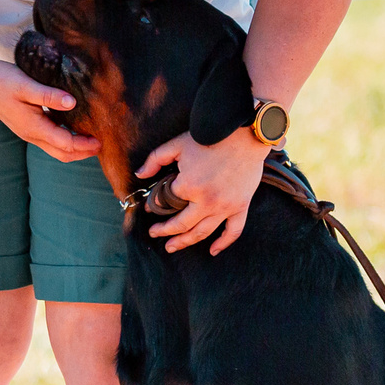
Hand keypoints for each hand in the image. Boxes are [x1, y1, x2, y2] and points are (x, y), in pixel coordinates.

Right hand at [0, 55, 96, 161]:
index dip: (85, 144)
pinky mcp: (26, 126)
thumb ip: (50, 96)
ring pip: (55, 149)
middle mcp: (30, 134)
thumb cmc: (2, 80)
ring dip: (74, 148)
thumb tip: (73, 103)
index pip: (65, 143)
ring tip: (91, 140)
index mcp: (33, 127)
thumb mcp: (27, 85)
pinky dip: (64, 140)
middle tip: (101, 146)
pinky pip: (49, 140)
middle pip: (61, 154)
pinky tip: (73, 128)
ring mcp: (27, 132)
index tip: (101, 140)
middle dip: (82, 153)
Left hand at [135, 127, 270, 253]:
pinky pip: (233, 231)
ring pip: (202, 232)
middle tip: (154, 234)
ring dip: (185, 242)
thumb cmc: (210, 137)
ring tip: (172, 247)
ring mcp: (225, 207)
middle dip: (164, 231)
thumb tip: (139, 174)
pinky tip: (212, 250)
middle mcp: (206, 202)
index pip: (166, 201)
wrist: (245, 134)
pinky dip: (223, 243)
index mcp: (188, 186)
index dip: (155, 204)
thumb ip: (155, 159)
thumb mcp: (177, 144)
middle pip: (181, 224)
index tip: (150, 207)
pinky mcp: (240, 207)